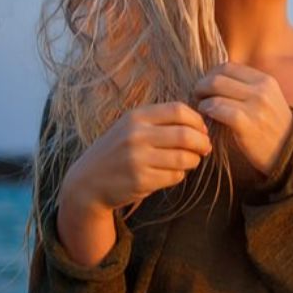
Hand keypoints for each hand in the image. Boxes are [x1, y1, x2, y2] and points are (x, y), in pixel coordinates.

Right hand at [61, 102, 211, 214]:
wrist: (87, 182)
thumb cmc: (117, 151)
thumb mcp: (131, 127)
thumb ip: (160, 121)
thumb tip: (201, 125)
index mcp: (136, 117)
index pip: (179, 111)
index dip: (197, 121)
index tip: (202, 130)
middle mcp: (136, 135)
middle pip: (186, 135)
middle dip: (202, 143)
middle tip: (205, 149)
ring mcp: (137, 158)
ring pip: (184, 158)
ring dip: (193, 161)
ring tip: (189, 161)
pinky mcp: (141, 180)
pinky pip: (175, 176)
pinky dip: (179, 175)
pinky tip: (170, 174)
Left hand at [193, 62, 292, 177]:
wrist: (289, 153)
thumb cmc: (273, 128)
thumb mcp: (268, 100)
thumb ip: (248, 87)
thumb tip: (216, 78)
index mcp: (266, 80)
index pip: (228, 66)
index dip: (211, 74)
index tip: (207, 86)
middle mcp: (261, 89)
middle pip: (218, 77)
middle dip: (202, 85)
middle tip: (198, 96)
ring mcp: (255, 105)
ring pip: (215, 90)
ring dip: (202, 99)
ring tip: (203, 108)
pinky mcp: (246, 123)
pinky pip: (217, 108)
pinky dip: (207, 110)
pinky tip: (207, 118)